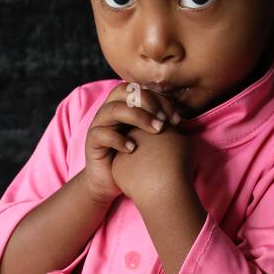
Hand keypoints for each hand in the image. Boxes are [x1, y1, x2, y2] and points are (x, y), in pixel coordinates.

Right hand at [82, 81, 183, 203]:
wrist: (110, 182)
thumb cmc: (134, 160)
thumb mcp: (150, 140)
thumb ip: (161, 126)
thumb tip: (182, 119)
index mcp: (125, 106)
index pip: (142, 90)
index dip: (161, 100)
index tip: (177, 119)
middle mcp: (110, 110)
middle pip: (125, 92)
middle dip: (149, 103)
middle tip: (165, 122)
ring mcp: (99, 124)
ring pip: (114, 109)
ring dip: (138, 117)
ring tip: (156, 131)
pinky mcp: (91, 141)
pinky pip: (102, 134)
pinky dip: (118, 139)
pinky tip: (133, 149)